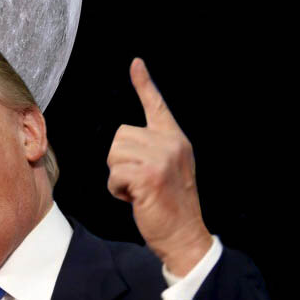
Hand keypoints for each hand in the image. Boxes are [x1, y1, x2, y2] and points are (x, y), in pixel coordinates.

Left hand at [107, 58, 212, 275]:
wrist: (184, 236)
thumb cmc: (169, 206)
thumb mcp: (167, 170)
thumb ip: (152, 150)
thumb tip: (124, 142)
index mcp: (176, 139)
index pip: (156, 106)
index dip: (144, 84)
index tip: (136, 63)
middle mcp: (171, 143)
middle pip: (119, 137)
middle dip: (120, 162)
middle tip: (140, 182)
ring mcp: (162, 158)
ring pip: (114, 155)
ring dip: (118, 176)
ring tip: (139, 190)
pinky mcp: (149, 175)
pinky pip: (114, 175)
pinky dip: (117, 190)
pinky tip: (136, 199)